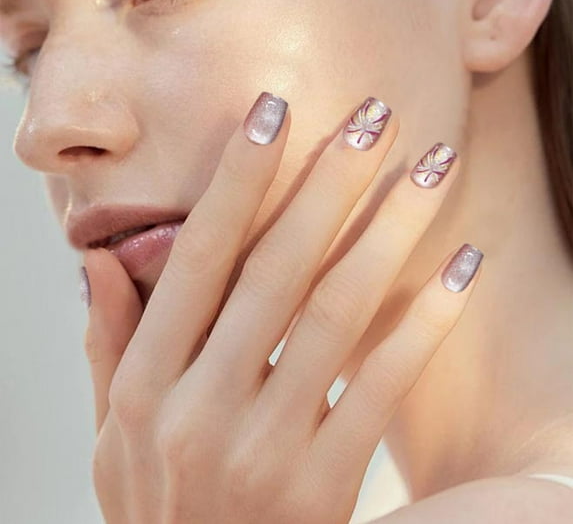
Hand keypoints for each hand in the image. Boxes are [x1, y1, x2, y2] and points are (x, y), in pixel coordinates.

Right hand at [81, 93, 481, 523]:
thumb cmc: (156, 506)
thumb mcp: (109, 432)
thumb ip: (105, 343)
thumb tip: (97, 260)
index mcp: (142, 385)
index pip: (196, 257)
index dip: (237, 179)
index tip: (274, 111)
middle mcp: (196, 408)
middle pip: (277, 267)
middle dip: (330, 180)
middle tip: (375, 114)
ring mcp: (260, 449)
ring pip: (337, 311)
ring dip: (390, 228)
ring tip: (433, 165)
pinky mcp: (320, 486)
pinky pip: (382, 385)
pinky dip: (425, 319)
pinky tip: (463, 264)